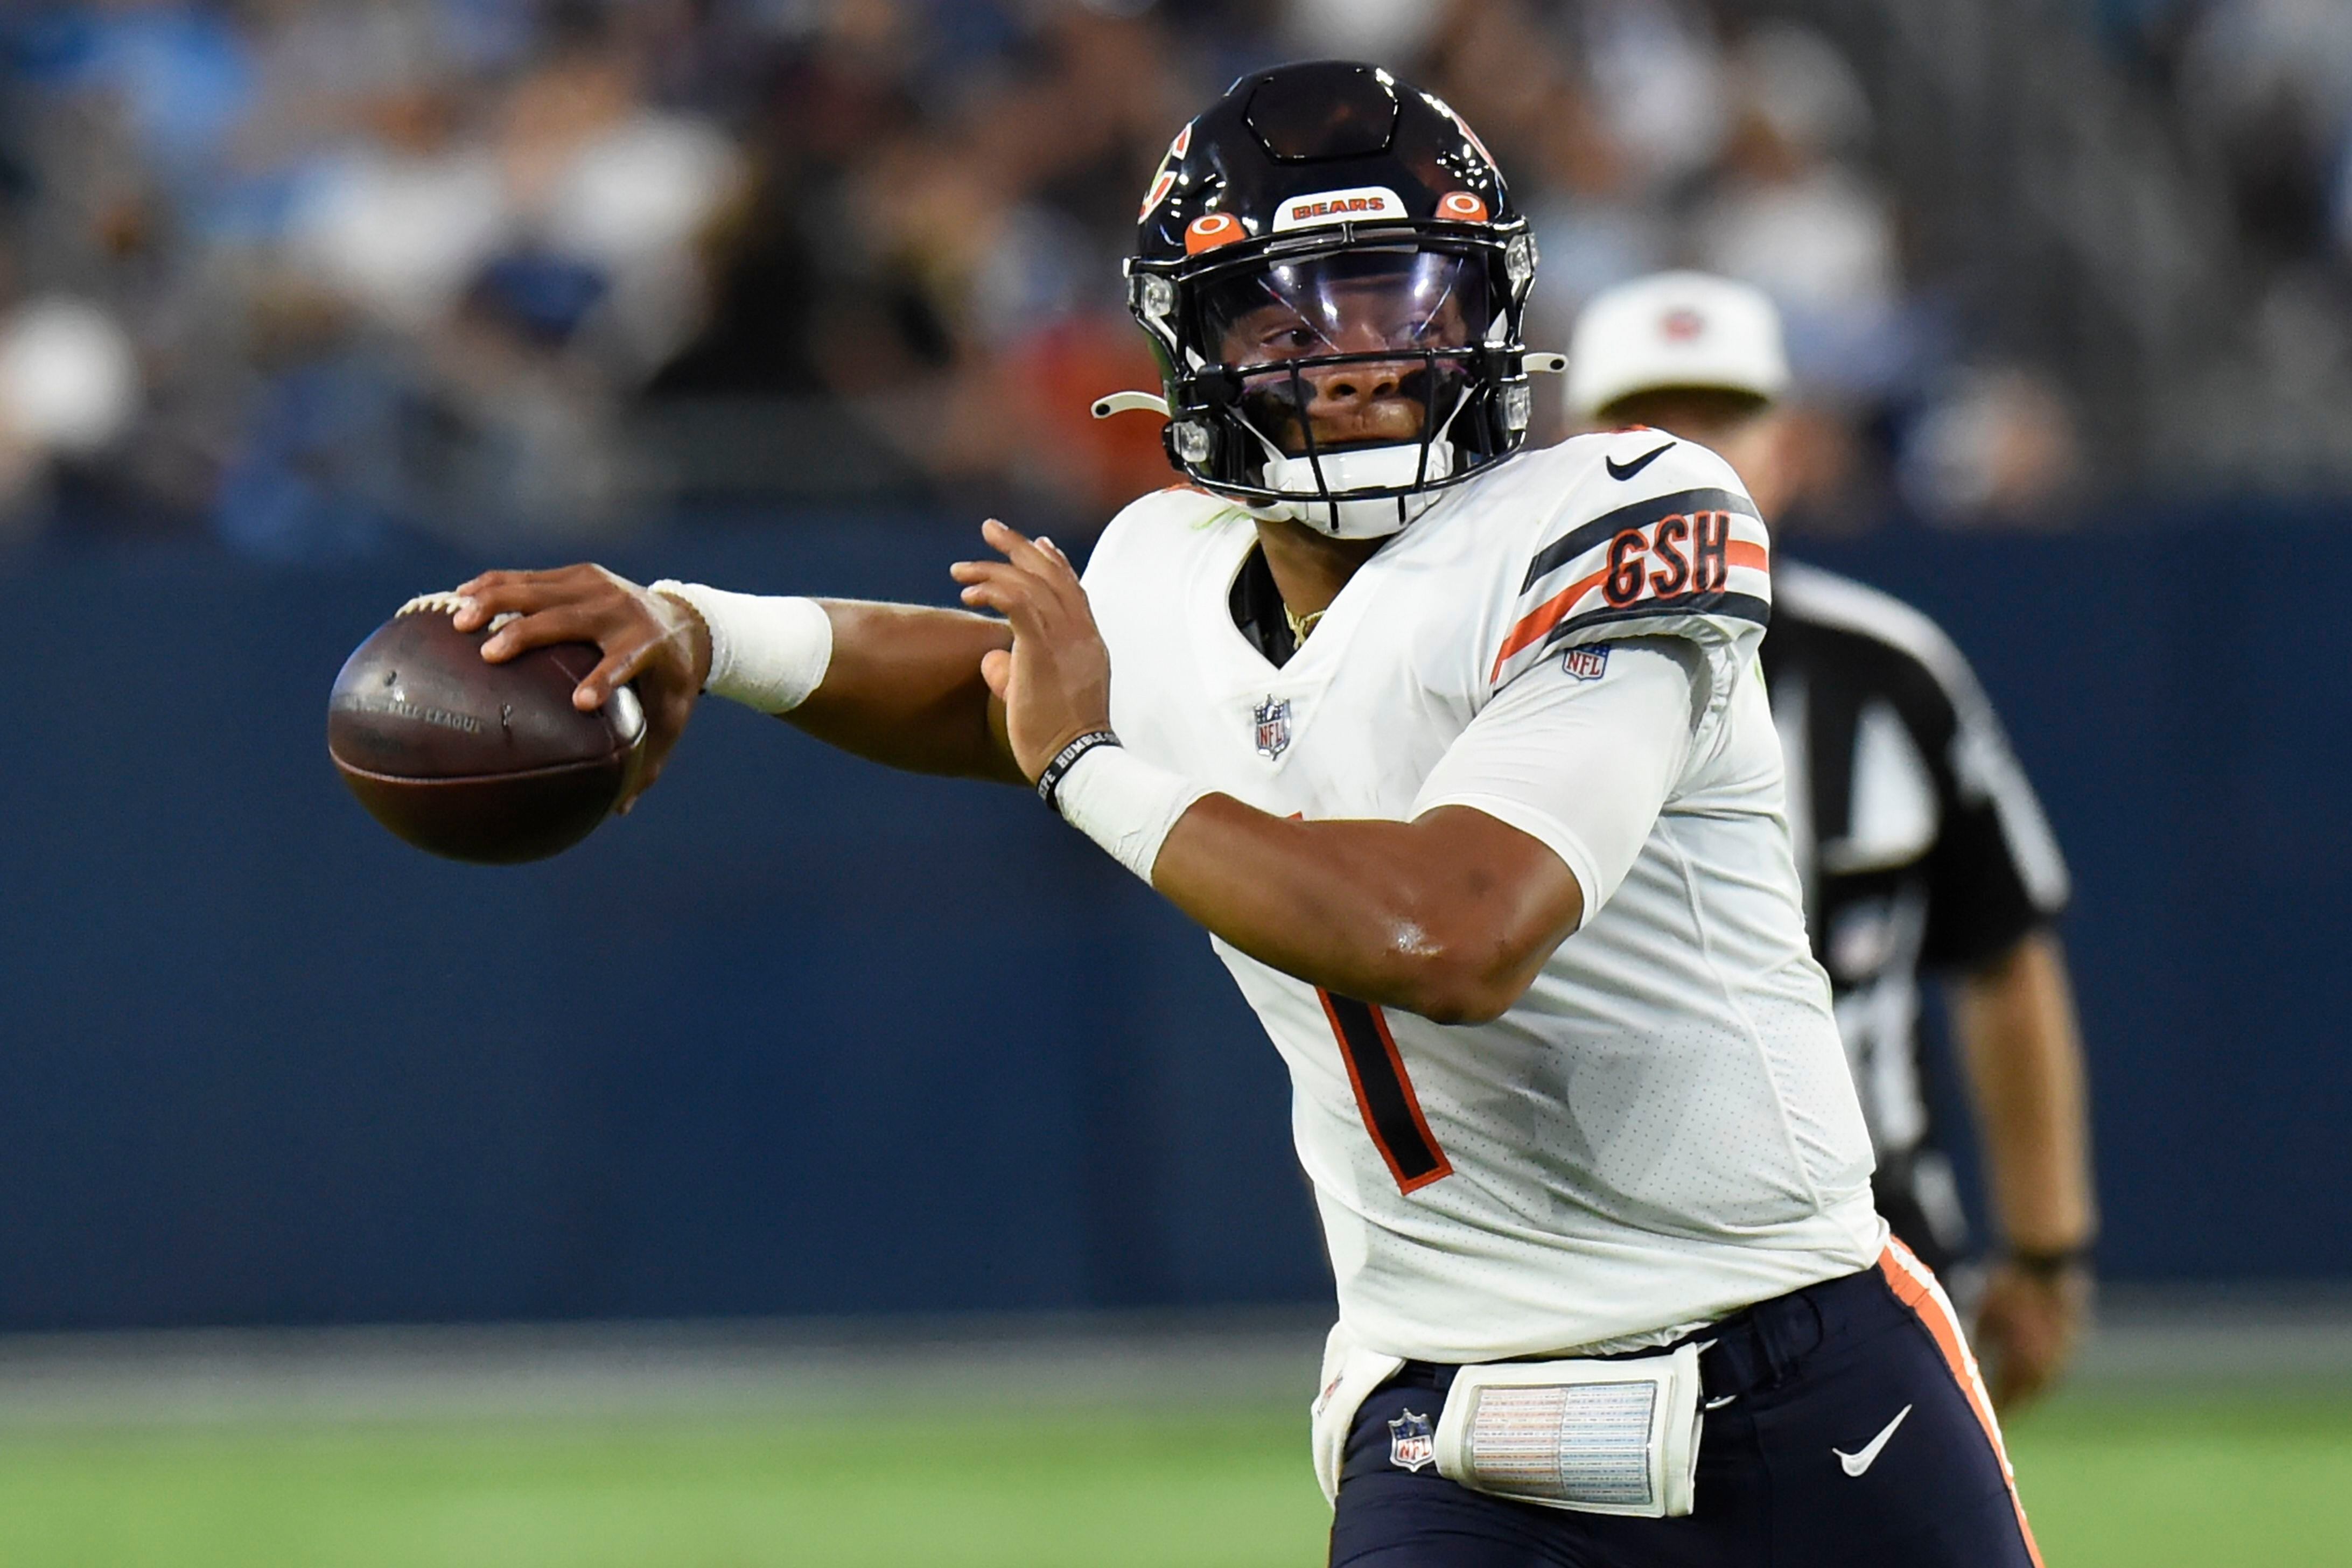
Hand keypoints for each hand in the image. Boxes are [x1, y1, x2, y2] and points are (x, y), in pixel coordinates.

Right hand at [451, 563, 710, 809]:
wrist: (688, 621)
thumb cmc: (670, 684)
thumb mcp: (669, 721)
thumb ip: (647, 763)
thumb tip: (617, 811)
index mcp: (649, 648)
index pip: (625, 664)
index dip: (604, 680)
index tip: (580, 703)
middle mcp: (622, 611)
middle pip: (569, 620)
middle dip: (527, 634)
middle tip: (488, 654)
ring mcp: (599, 586)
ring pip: (541, 590)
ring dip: (496, 601)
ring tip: (458, 621)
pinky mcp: (579, 574)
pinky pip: (530, 578)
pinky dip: (495, 584)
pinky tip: (459, 595)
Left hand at [947, 519, 1110, 780]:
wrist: (1075, 759)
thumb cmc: (1056, 738)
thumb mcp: (1041, 696)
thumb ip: (1017, 671)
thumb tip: (993, 659)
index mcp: (1088, 641)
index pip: (1072, 589)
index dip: (1053, 563)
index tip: (1037, 544)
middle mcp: (1081, 632)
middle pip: (1052, 573)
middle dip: (1018, 547)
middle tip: (990, 529)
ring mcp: (1065, 638)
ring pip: (1030, 582)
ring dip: (992, 569)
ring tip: (960, 569)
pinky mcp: (1042, 648)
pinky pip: (1017, 603)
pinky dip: (993, 590)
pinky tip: (971, 591)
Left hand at [1974, 1257, 2090, 1412]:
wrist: (2044, 1261)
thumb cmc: (2006, 1285)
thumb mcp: (1984, 1315)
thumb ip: (1980, 1345)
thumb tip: (1972, 1366)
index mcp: (2023, 1360)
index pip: (2009, 1396)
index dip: (1997, 1408)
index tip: (1987, 1418)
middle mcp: (2048, 1363)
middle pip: (2030, 1394)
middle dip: (2015, 1403)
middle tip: (2002, 1413)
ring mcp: (2066, 1352)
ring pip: (2048, 1381)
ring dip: (2033, 1390)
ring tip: (2018, 1395)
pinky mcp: (2076, 1338)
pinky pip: (2060, 1363)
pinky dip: (2046, 1370)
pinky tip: (2037, 1370)